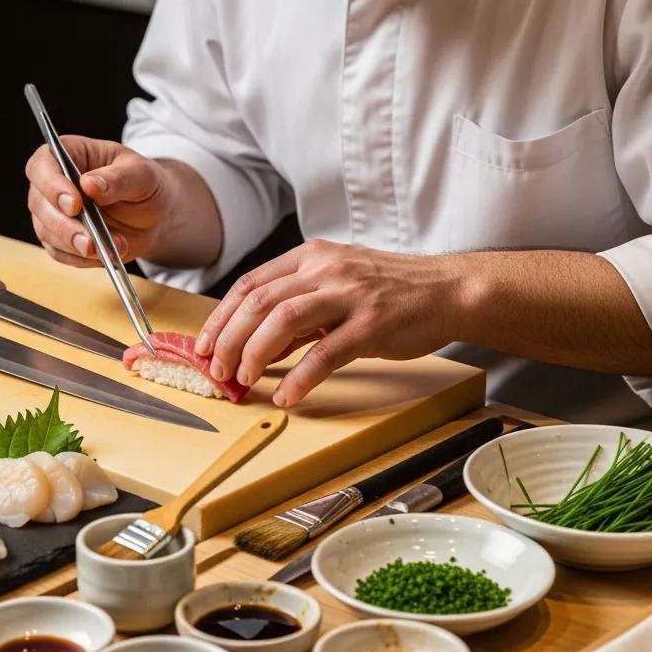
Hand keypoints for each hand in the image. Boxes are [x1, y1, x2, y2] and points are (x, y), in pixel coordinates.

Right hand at [25, 136, 172, 267]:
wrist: (153, 214)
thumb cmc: (145, 183)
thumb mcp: (142, 174)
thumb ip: (118, 178)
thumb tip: (89, 184)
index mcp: (70, 154)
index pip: (43, 165)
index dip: (52, 185)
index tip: (74, 204)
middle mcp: (54, 183)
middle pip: (39, 203)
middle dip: (63, 225)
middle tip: (88, 240)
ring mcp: (54, 212)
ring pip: (47, 232)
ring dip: (75, 245)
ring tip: (108, 247)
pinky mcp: (61, 239)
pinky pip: (61, 253)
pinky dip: (82, 259)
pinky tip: (106, 254)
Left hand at [195, 239, 465, 406]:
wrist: (447, 289)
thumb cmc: (389, 290)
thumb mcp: (336, 284)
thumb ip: (297, 308)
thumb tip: (254, 343)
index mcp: (310, 257)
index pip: (249, 284)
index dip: (220, 317)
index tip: (203, 344)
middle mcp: (324, 270)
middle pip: (257, 302)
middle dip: (228, 339)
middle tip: (217, 368)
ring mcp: (348, 295)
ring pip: (282, 321)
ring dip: (254, 354)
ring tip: (244, 379)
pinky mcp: (370, 324)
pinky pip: (324, 354)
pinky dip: (299, 378)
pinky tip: (287, 395)